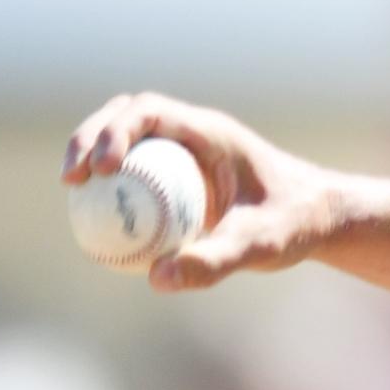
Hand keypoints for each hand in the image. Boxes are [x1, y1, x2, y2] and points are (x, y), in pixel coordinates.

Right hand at [60, 92, 348, 290]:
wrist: (318, 219)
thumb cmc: (295, 225)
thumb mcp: (262, 245)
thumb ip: (215, 261)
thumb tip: (156, 278)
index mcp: (211, 133)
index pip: (149, 111)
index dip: (116, 131)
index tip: (101, 168)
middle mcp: (193, 134)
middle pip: (125, 116)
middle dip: (90, 138)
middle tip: (71, 180)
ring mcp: (184, 151)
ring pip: (127, 140)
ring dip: (93, 155)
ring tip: (73, 191)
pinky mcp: (179, 174)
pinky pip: (137, 172)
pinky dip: (112, 187)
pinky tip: (95, 221)